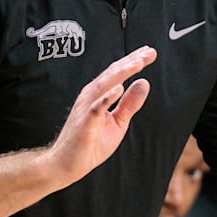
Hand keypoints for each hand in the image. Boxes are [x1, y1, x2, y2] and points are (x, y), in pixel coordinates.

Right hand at [43, 46, 154, 184]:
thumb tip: (144, 83)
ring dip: (121, 73)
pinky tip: (119, 89)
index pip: (118, 73)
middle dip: (131, 61)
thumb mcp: (117, 122)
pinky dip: (107, 97)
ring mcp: (86, 108)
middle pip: (112, 74)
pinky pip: (96, 108)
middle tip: (148, 51)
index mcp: (99, 95)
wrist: (66, 164)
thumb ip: (130, 104)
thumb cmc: (90, 143)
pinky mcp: (84, 123)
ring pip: (105, 85)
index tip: (149, 52)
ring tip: (138, 63)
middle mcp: (91, 96)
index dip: (133, 61)